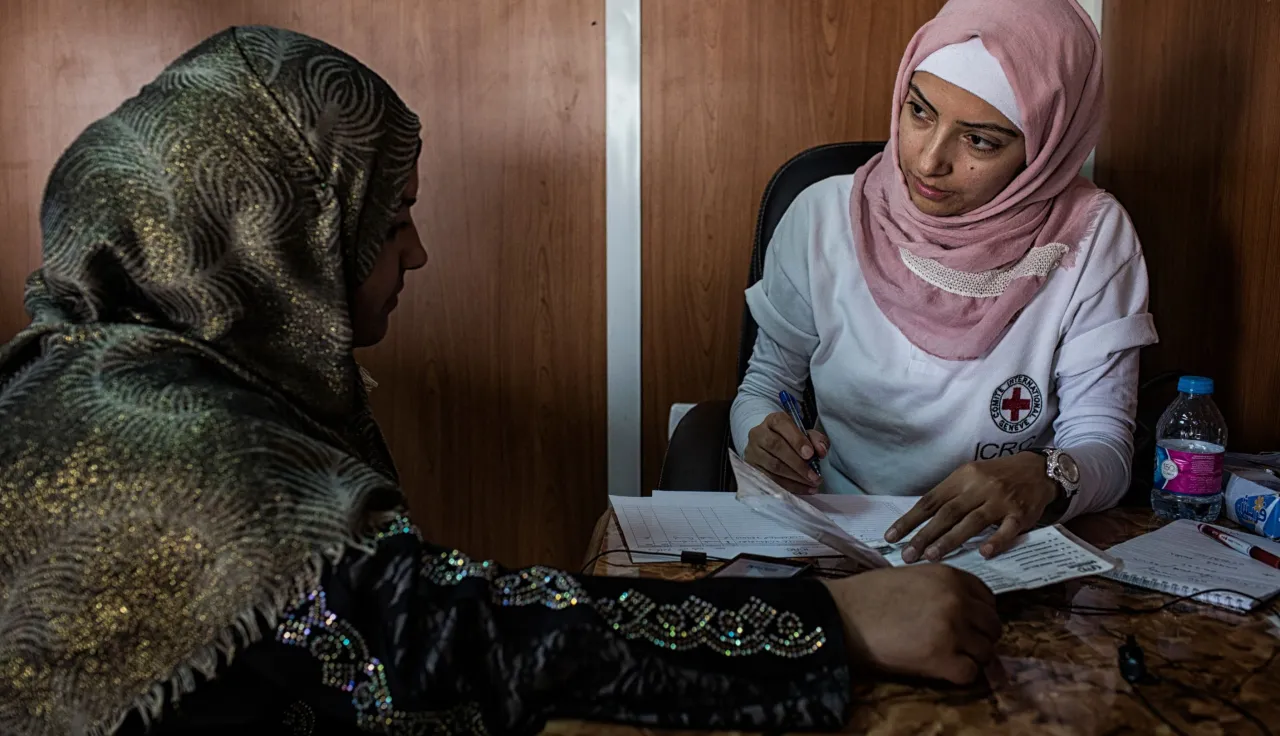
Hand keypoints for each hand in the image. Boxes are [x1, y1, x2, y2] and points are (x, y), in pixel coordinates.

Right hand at [743, 412, 828, 494]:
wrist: (769, 446)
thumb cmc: (791, 440)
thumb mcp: (806, 434)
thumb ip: (816, 439)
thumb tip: (821, 451)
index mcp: (773, 420)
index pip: (782, 425)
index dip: (797, 440)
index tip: (810, 454)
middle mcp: (759, 433)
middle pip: (776, 446)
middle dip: (798, 464)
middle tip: (814, 476)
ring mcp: (753, 451)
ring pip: (773, 465)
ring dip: (795, 478)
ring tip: (812, 484)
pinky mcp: (751, 468)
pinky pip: (770, 479)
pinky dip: (789, 486)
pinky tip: (803, 489)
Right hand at [821, 565, 1000, 683]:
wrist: (841, 615)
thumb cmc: (867, 595)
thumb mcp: (911, 577)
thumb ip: (941, 589)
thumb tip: (963, 610)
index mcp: (950, 576)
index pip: (988, 599)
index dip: (979, 614)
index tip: (967, 624)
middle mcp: (957, 600)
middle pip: (992, 626)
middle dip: (979, 637)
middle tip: (959, 645)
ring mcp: (952, 629)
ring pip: (985, 651)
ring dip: (970, 657)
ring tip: (946, 657)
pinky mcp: (941, 658)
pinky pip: (970, 673)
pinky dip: (958, 675)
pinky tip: (939, 669)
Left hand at [885, 452, 1058, 562]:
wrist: (1037, 469)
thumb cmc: (996, 476)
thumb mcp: (970, 476)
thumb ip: (950, 495)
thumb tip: (920, 520)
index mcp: (962, 477)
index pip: (930, 501)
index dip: (910, 520)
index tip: (891, 537)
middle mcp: (979, 486)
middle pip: (947, 513)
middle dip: (924, 535)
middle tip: (907, 555)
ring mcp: (1001, 500)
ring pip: (972, 521)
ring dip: (950, 540)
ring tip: (931, 557)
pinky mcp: (1021, 513)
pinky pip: (1007, 529)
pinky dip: (996, 541)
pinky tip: (983, 554)